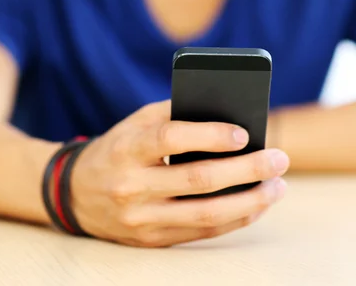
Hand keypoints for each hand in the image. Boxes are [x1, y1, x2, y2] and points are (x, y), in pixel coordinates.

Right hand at [71, 101, 289, 247]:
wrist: (76, 193)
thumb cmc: (118, 148)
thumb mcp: (136, 122)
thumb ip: (175, 114)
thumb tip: (227, 115)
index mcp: (127, 149)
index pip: (171, 140)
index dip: (209, 136)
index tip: (245, 133)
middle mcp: (132, 186)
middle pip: (198, 181)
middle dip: (246, 170)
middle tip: (279, 158)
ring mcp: (141, 219)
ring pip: (205, 214)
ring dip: (249, 201)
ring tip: (278, 186)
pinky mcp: (152, 240)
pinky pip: (201, 232)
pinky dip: (234, 219)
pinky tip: (257, 204)